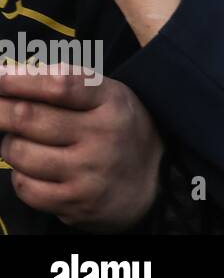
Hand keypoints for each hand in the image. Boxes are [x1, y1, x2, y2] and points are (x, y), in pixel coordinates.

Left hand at [0, 67, 161, 230]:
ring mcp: (89, 171)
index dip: (19, 80)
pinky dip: (20, 174)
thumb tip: (10, 75)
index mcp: (112, 102)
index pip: (59, 85)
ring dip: (10, 144)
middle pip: (28, 117)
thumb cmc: (121, 130)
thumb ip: (67, 85)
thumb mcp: (109, 97)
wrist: (155, 182)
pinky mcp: (75, 201)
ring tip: (22, 140)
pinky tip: (34, 168)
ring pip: (20, 152)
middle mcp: (102, 135)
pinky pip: (24, 186)